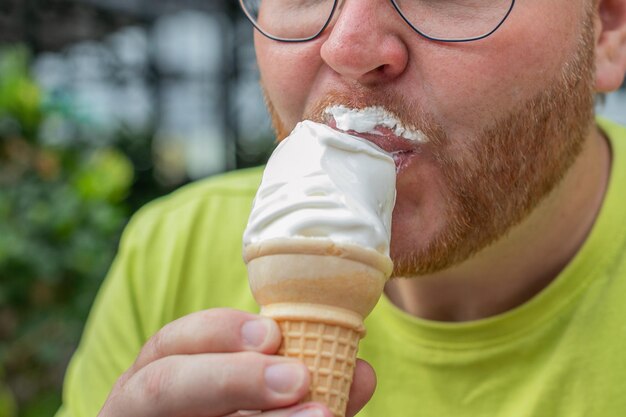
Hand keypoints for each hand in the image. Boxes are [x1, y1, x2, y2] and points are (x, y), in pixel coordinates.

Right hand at [98, 308, 375, 416]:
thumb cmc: (224, 409)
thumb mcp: (262, 395)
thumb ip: (306, 385)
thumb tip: (362, 374)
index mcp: (162, 371)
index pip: (174, 342)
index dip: (220, 332)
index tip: (273, 335)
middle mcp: (138, 403)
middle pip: (163, 384)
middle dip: (232, 377)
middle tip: (298, 380)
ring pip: (170, 410)